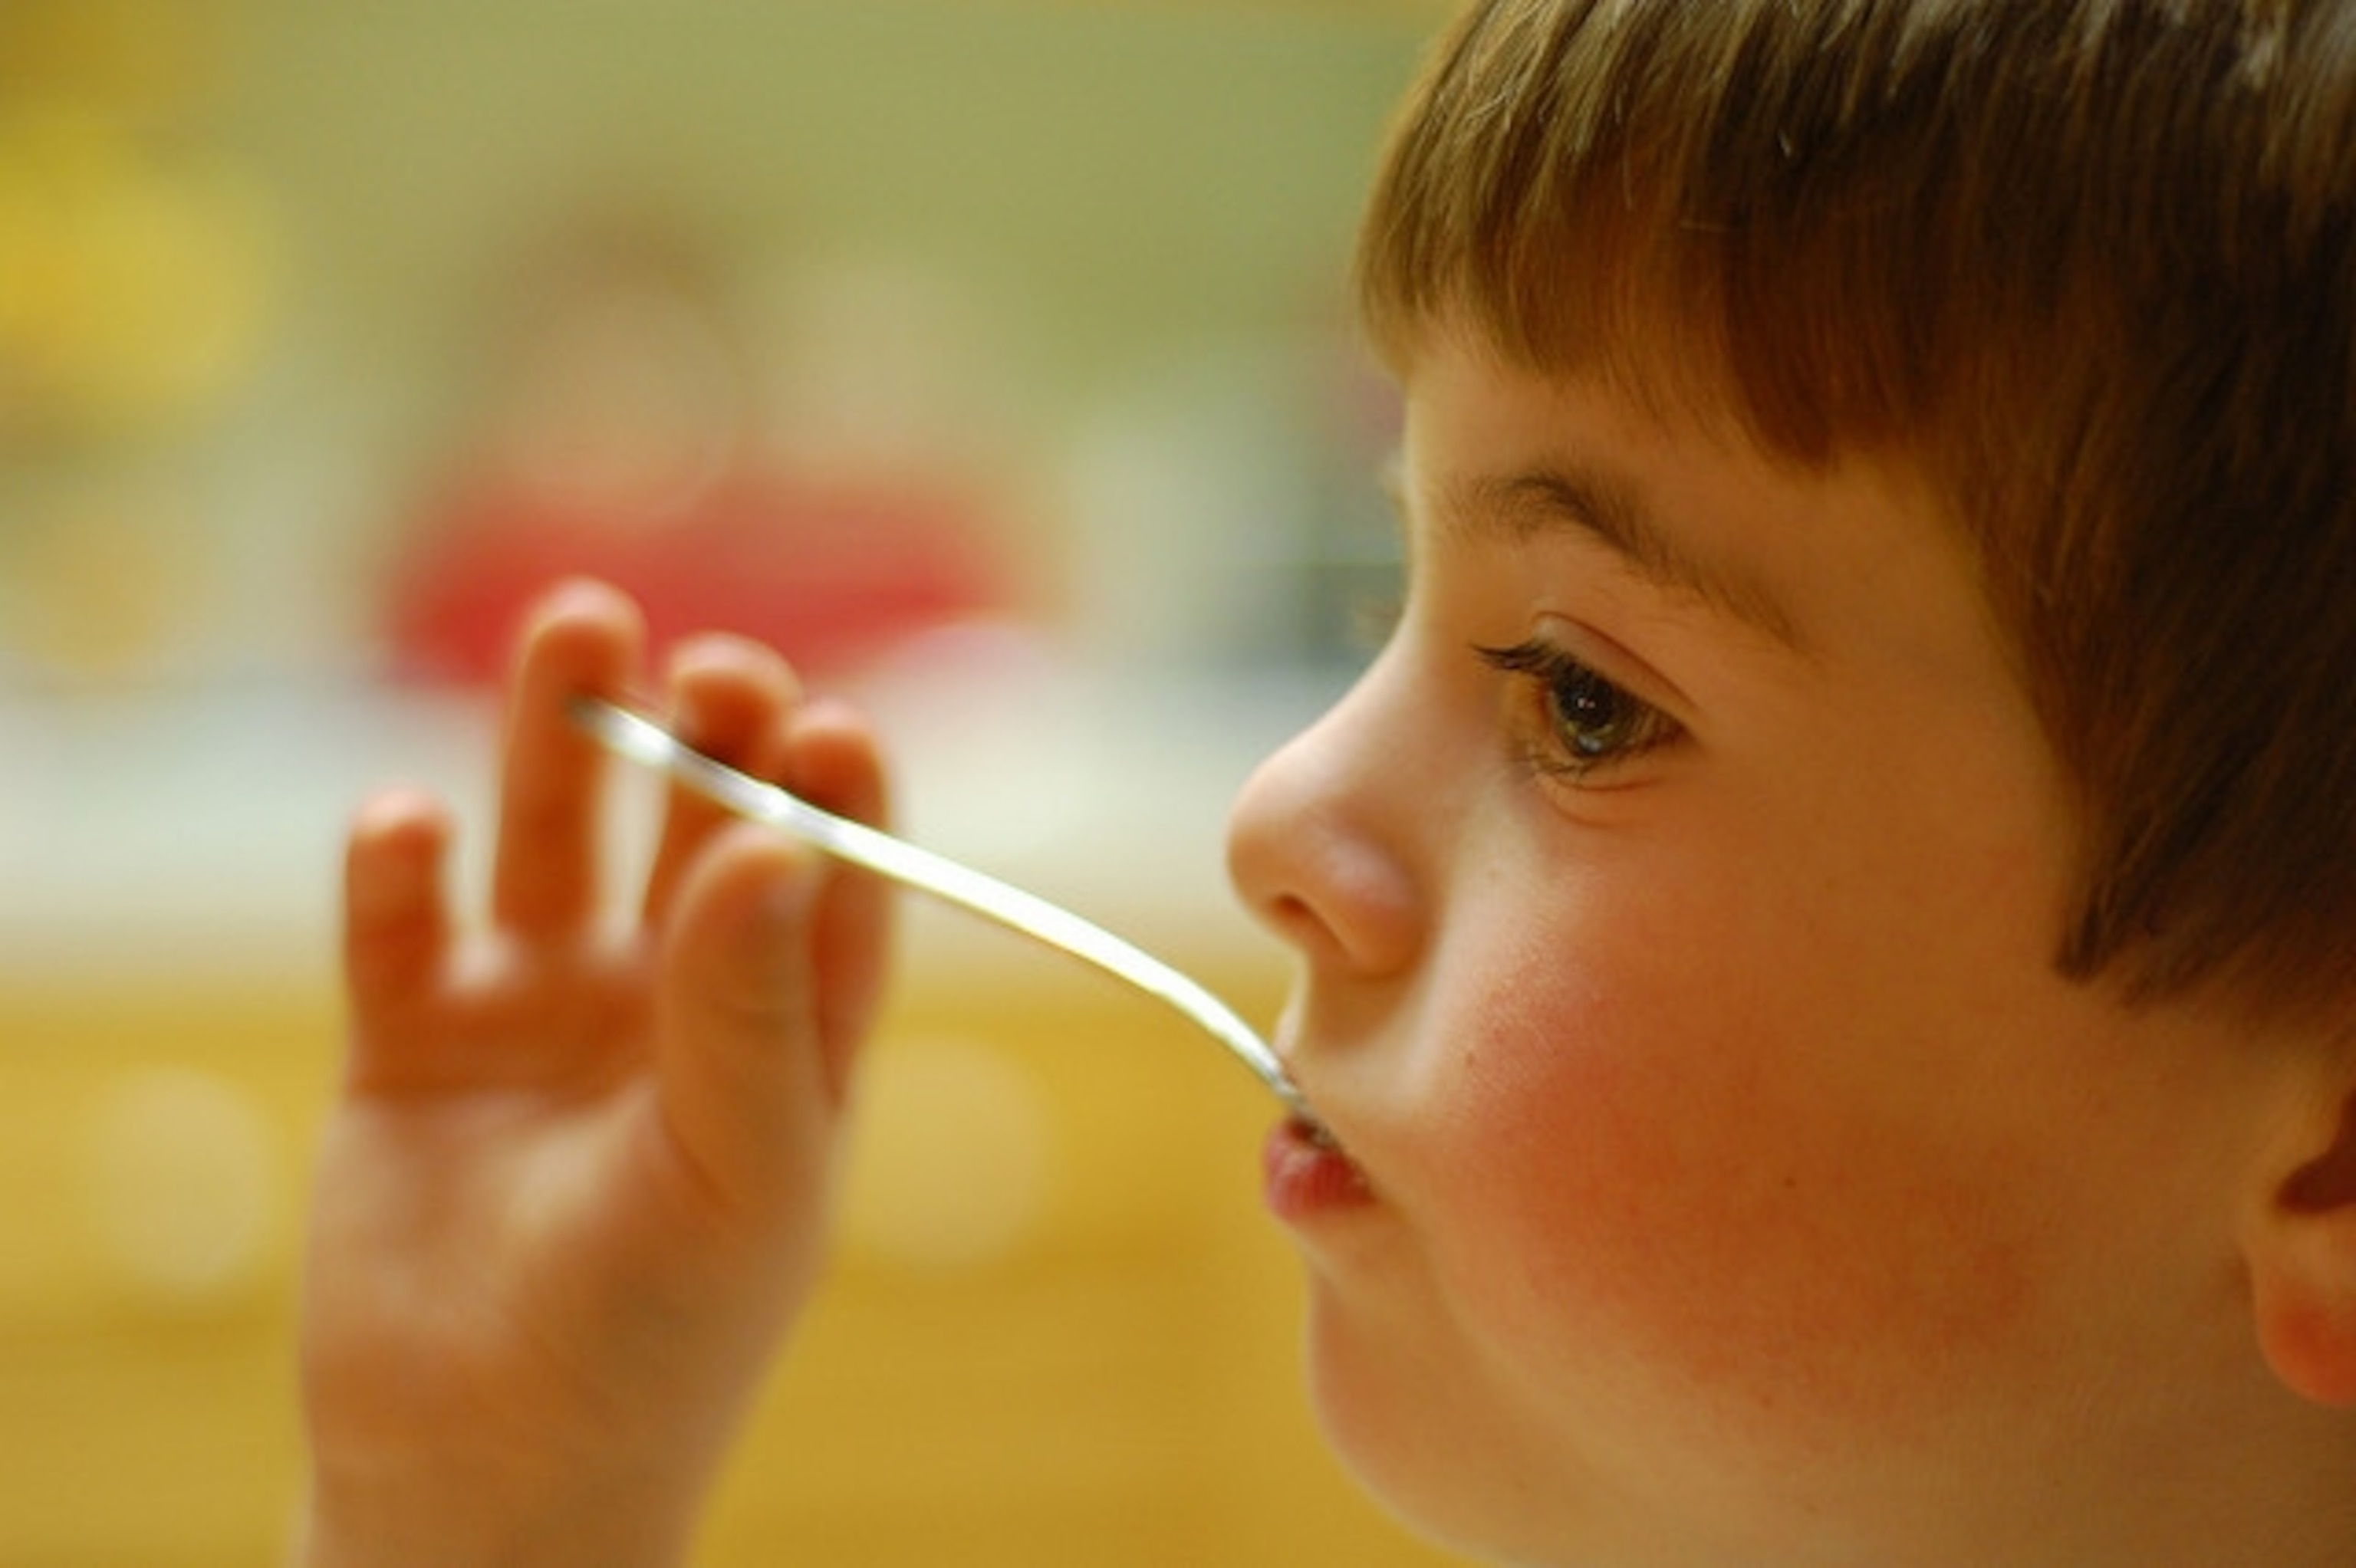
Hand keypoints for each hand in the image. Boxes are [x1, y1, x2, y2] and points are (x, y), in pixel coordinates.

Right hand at [295, 580, 890, 1566]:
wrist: (484, 1474)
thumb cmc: (657, 1339)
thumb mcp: (737, 1172)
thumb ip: (750, 1007)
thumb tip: (779, 836)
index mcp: (781, 1033)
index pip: (829, 884)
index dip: (837, 799)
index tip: (833, 724)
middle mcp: (669, 1000)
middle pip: (693, 830)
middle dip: (706, 740)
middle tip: (715, 666)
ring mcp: (541, 1011)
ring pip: (552, 837)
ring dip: (562, 735)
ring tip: (584, 625)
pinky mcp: (415, 1038)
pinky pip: (406, 926)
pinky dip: (401, 868)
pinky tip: (411, 826)